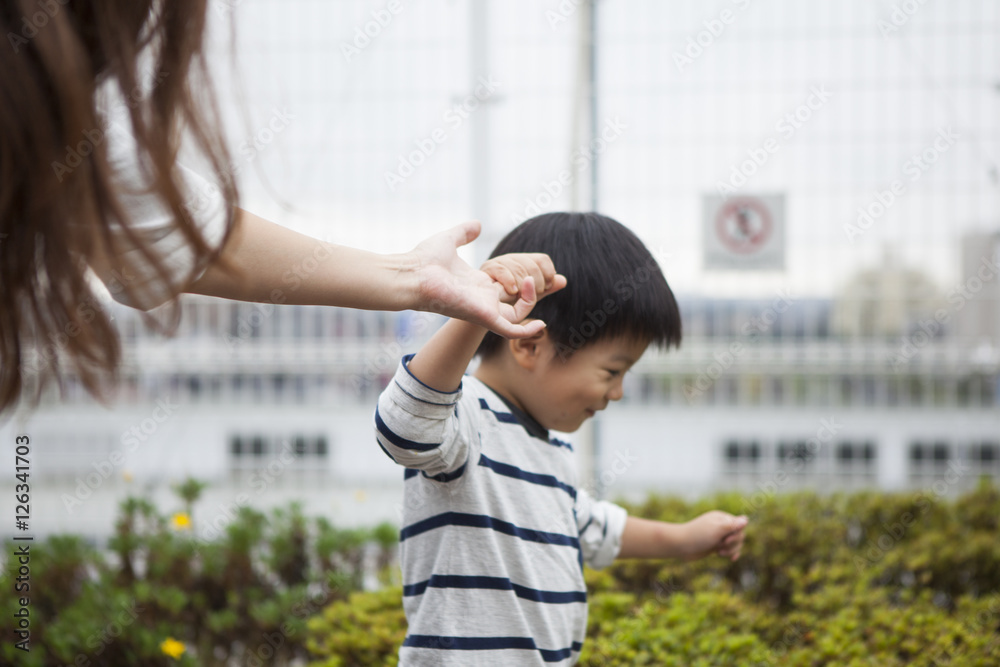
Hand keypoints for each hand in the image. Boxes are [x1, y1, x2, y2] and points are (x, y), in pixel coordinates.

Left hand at [408, 221, 549, 337]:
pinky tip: (541, 323)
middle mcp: (483, 299)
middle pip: (517, 303)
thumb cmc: (423, 260)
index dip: (524, 280)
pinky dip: (526, 331)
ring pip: (518, 316)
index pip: (508, 287)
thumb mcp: (449, 240)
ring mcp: (484, 310)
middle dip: (535, 293)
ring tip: (534, 283)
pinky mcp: (483, 316)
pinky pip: (510, 330)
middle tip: (549, 278)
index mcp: (478, 284)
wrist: (411, 274)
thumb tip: (477, 224)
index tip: (537, 269)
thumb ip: (464, 233)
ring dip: (531, 301)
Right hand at [481, 253, 566, 304]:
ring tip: (517, 294)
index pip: (542, 259)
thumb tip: (563, 280)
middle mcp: (511, 260)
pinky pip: (502, 268)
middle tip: (533, 294)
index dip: (549, 273)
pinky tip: (511, 290)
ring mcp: (498, 262)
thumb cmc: (504, 305)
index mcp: (523, 263)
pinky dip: (510, 281)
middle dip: (538, 282)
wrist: (482, 314)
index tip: (546, 288)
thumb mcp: (527, 298)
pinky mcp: (486, 269)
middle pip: (533, 263)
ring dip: (523, 284)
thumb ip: (544, 289)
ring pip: (519, 266)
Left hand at [680, 511, 747, 561]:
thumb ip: (732, 525)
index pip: (740, 526)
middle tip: (721, 546)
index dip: (737, 535)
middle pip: (739, 535)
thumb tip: (746, 519)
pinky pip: (728, 549)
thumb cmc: (698, 535)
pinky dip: (730, 553)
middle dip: (733, 544)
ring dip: (730, 550)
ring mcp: (718, 536)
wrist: (680, 545)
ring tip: (719, 552)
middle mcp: (721, 526)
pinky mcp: (714, 545)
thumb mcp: (717, 530)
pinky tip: (731, 558)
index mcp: (722, 518)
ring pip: (734, 544)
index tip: (725, 539)